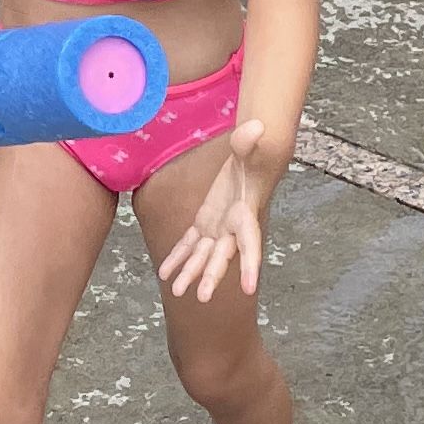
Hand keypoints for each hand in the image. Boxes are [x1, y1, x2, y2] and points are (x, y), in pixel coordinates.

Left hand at [155, 121, 278, 303]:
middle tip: (201, 296)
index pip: (251, 241)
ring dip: (190, 272)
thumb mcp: (254, 143)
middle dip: (212, 275)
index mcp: (246, 212)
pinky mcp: (207, 221)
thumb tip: (256, 127)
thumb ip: (250, 140)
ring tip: (176, 291)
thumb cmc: (258, 149)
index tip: (250, 289)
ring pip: (204, 255)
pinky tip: (165, 273)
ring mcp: (220, 226)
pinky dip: (179, 256)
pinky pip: (191, 243)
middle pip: (223, 255)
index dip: (251, 265)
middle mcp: (234, 225)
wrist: (254, 156)